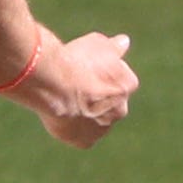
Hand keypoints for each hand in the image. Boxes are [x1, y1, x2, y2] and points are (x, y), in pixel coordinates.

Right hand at [30, 31, 136, 148]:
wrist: (54, 85)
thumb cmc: (76, 61)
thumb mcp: (97, 43)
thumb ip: (113, 46)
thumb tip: (124, 42)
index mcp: (128, 85)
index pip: (119, 78)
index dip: (100, 72)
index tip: (84, 67)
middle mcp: (120, 109)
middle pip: (109, 103)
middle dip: (97, 97)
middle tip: (75, 85)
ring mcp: (102, 128)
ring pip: (95, 120)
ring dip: (85, 113)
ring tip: (64, 99)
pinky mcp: (84, 141)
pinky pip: (80, 135)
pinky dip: (73, 127)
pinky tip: (61, 115)